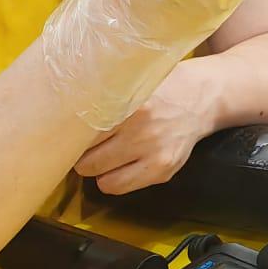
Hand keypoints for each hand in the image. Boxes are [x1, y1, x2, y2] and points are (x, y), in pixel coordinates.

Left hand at [74, 60, 214, 193]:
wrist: (205, 96)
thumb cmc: (164, 85)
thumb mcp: (136, 81)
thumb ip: (107, 96)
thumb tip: (62, 111)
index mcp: (132, 106)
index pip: (82, 133)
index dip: (70, 136)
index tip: (65, 134)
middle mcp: (143, 132)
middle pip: (86, 160)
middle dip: (81, 155)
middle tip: (84, 146)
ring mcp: (155, 154)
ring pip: (100, 178)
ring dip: (96, 169)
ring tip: (102, 154)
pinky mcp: (163, 170)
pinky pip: (119, 187)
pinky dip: (113, 178)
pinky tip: (120, 163)